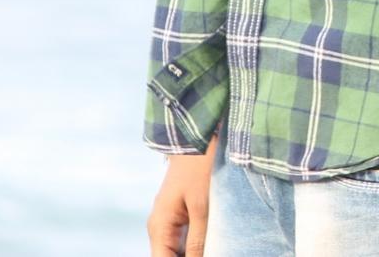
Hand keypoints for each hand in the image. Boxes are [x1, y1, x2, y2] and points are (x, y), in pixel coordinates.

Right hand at [146, 139, 217, 256]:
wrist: (198, 135)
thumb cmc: (199, 166)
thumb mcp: (202, 206)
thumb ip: (198, 240)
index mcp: (159, 226)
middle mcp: (160, 227)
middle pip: (170, 256)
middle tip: (218, 250)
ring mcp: (170, 220)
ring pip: (179, 250)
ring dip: (195, 252)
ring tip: (218, 247)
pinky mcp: (182, 213)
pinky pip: (186, 239)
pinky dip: (199, 244)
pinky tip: (216, 243)